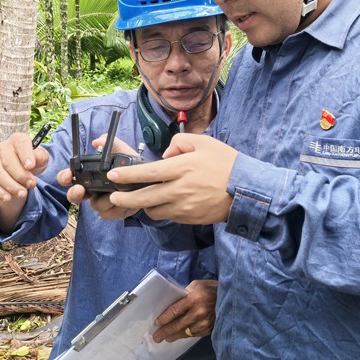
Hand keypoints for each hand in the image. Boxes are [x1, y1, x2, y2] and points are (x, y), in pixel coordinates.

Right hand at [0, 133, 49, 202]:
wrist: (23, 168)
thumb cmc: (33, 160)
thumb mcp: (42, 157)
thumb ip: (41, 156)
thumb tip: (36, 158)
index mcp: (18, 139)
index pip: (20, 143)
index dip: (25, 155)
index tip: (31, 166)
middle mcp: (3, 147)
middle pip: (8, 161)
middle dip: (20, 175)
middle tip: (32, 184)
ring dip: (11, 185)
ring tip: (23, 193)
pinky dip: (0, 192)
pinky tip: (8, 197)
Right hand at [58, 134, 141, 219]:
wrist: (149, 182)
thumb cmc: (132, 167)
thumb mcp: (124, 152)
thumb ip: (112, 144)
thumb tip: (98, 142)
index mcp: (89, 175)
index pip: (70, 177)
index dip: (64, 176)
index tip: (68, 175)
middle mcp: (91, 190)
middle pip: (74, 196)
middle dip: (74, 193)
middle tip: (81, 189)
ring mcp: (100, 203)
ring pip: (95, 205)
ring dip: (106, 199)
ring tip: (119, 192)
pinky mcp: (111, 213)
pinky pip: (108, 214)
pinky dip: (117, 208)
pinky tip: (126, 202)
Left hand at [106, 134, 236, 224]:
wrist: (246, 190)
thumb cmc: (226, 164)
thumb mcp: (204, 142)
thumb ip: (179, 142)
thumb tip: (166, 154)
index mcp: (181, 168)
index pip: (146, 173)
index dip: (126, 175)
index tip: (113, 176)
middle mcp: (179, 189)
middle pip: (143, 197)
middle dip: (124, 198)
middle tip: (114, 197)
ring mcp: (184, 207)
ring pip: (153, 210)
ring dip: (144, 205)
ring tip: (140, 200)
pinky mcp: (189, 218)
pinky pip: (168, 216)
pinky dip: (161, 211)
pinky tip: (162, 204)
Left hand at [153, 279, 217, 342]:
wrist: (231, 297)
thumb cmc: (211, 288)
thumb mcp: (196, 285)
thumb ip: (184, 294)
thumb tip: (172, 303)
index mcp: (194, 299)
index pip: (175, 311)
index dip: (165, 318)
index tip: (157, 323)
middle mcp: (199, 313)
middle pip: (178, 325)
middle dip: (165, 332)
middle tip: (156, 337)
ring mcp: (205, 323)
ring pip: (185, 332)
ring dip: (174, 336)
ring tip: (166, 338)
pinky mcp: (209, 329)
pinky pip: (194, 334)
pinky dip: (185, 335)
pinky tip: (179, 336)